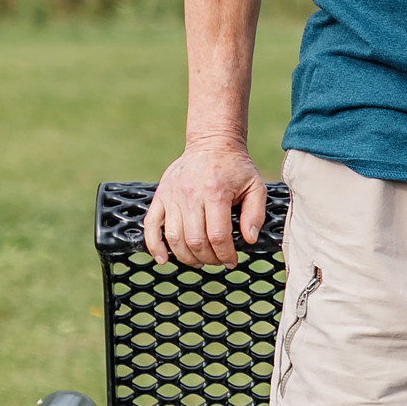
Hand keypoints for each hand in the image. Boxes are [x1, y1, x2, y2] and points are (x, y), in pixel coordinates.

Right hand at [144, 140, 269, 265]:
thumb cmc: (236, 168)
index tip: (232, 261)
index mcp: (216, 192)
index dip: (225, 254)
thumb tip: (249, 239)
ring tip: (199, 261)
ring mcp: (172, 196)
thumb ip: (255, 214)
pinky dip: (154, 246)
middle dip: (209, 258)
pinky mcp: (160, 196)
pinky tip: (163, 259)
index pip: (218, 235)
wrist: (212, 143)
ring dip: (187, 257)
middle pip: (195, 240)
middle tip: (218, 261)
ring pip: (174, 237)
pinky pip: (151, 225)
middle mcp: (191, 195)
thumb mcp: (256, 186)